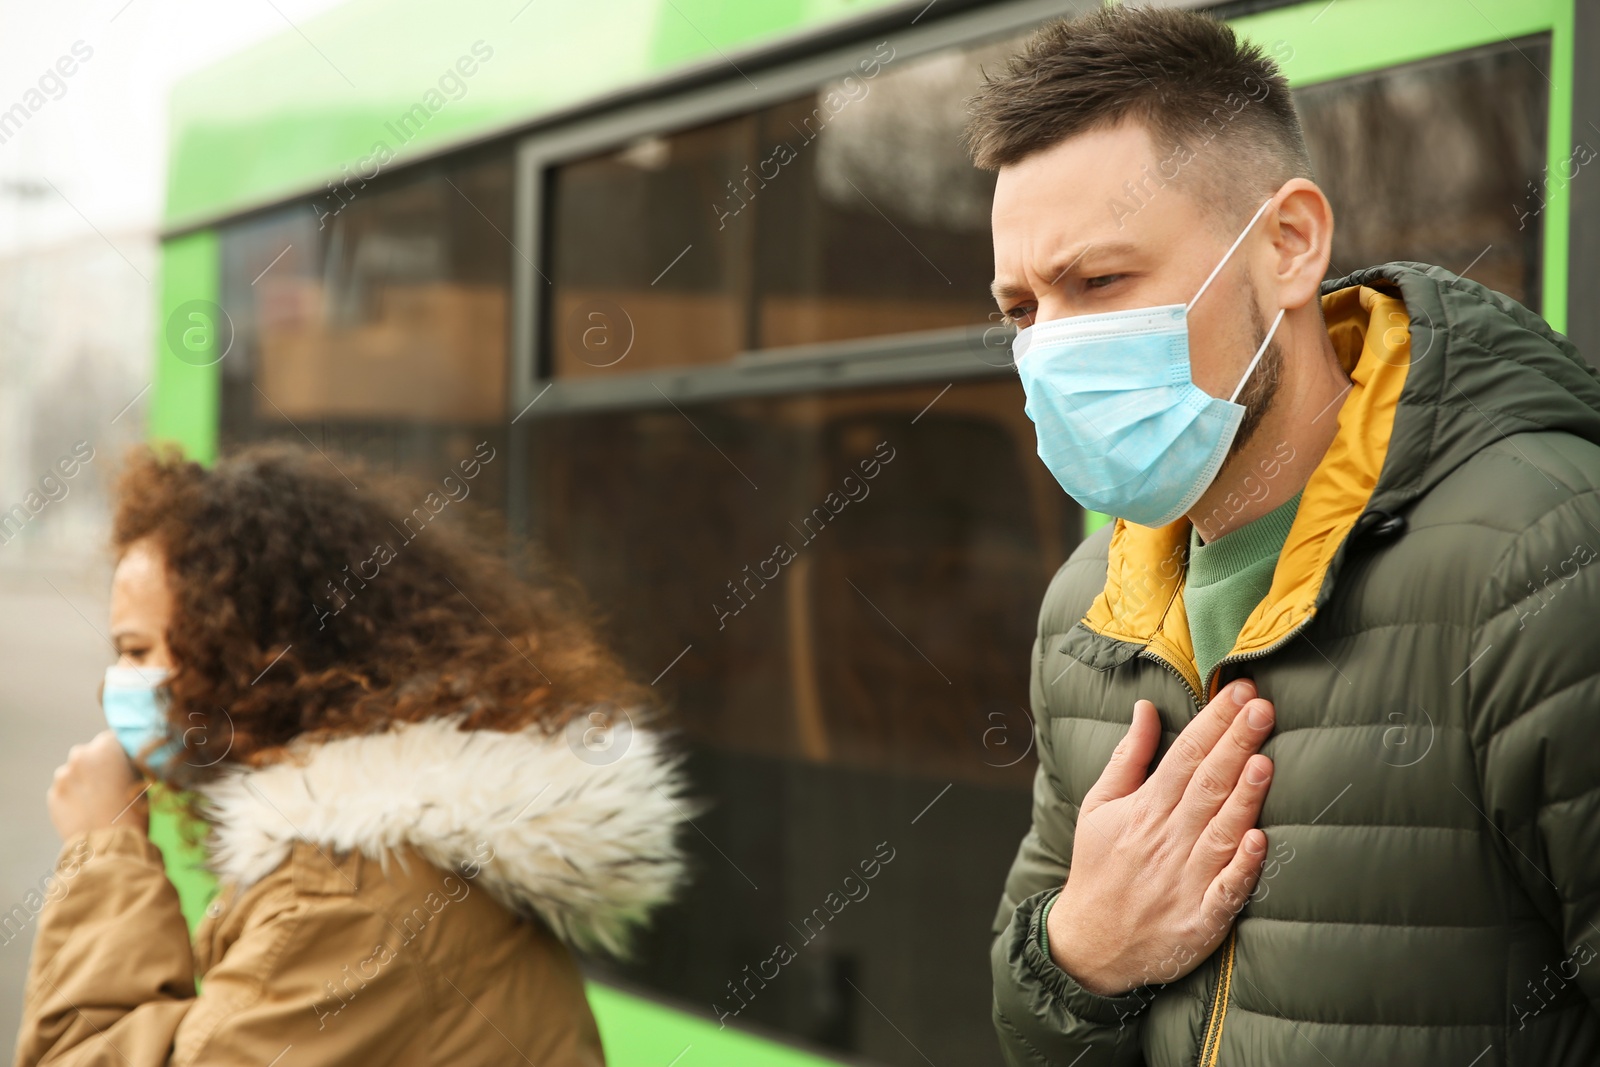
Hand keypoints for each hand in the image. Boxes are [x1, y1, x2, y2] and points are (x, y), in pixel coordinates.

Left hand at [48, 730, 147, 840]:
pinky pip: (64, 791)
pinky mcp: (53, 796)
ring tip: (97, 801)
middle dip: (98, 765)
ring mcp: (63, 776)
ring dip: (83, 781)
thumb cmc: (134, 812)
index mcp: (106, 747)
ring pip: (74, 772)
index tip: (125, 765)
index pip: (112, 739)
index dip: (119, 752)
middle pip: (90, 753)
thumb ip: (127, 765)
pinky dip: (73, 797)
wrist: (110, 845)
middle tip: (111, 785)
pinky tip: (86, 811)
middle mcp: (81, 755)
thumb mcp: (142, 781)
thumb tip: (123, 761)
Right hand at [1046, 680, 1274, 994]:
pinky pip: (1226, 890)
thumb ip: (1128, 756)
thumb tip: (1146, 707)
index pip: (1185, 755)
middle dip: (1235, 743)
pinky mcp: (1201, 918)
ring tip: (1265, 760)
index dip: (1214, 721)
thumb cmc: (1099, 866)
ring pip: (1221, 831)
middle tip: (1262, 706)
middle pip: (1207, 784)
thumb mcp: (1100, 805)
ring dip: (1244, 797)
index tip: (1240, 690)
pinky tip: (1260, 841)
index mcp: (1145, 809)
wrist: (1091, 942)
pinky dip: (1243, 867)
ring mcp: (1186, 879)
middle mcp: (1167, 839)